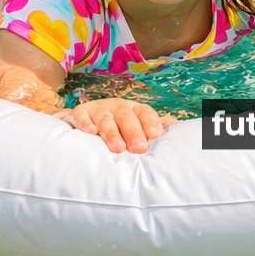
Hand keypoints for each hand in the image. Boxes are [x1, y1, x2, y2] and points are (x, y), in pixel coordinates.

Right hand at [54, 98, 176, 153]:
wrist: (87, 118)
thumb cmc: (118, 125)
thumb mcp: (136, 124)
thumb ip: (153, 125)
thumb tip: (174, 124)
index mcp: (134, 109)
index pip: (144, 112)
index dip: (150, 122)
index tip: (156, 135)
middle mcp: (117, 107)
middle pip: (126, 116)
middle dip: (133, 132)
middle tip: (139, 148)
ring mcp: (98, 109)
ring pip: (105, 119)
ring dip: (111, 132)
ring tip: (118, 148)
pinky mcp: (80, 113)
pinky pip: (82, 116)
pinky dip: (85, 123)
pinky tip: (90, 132)